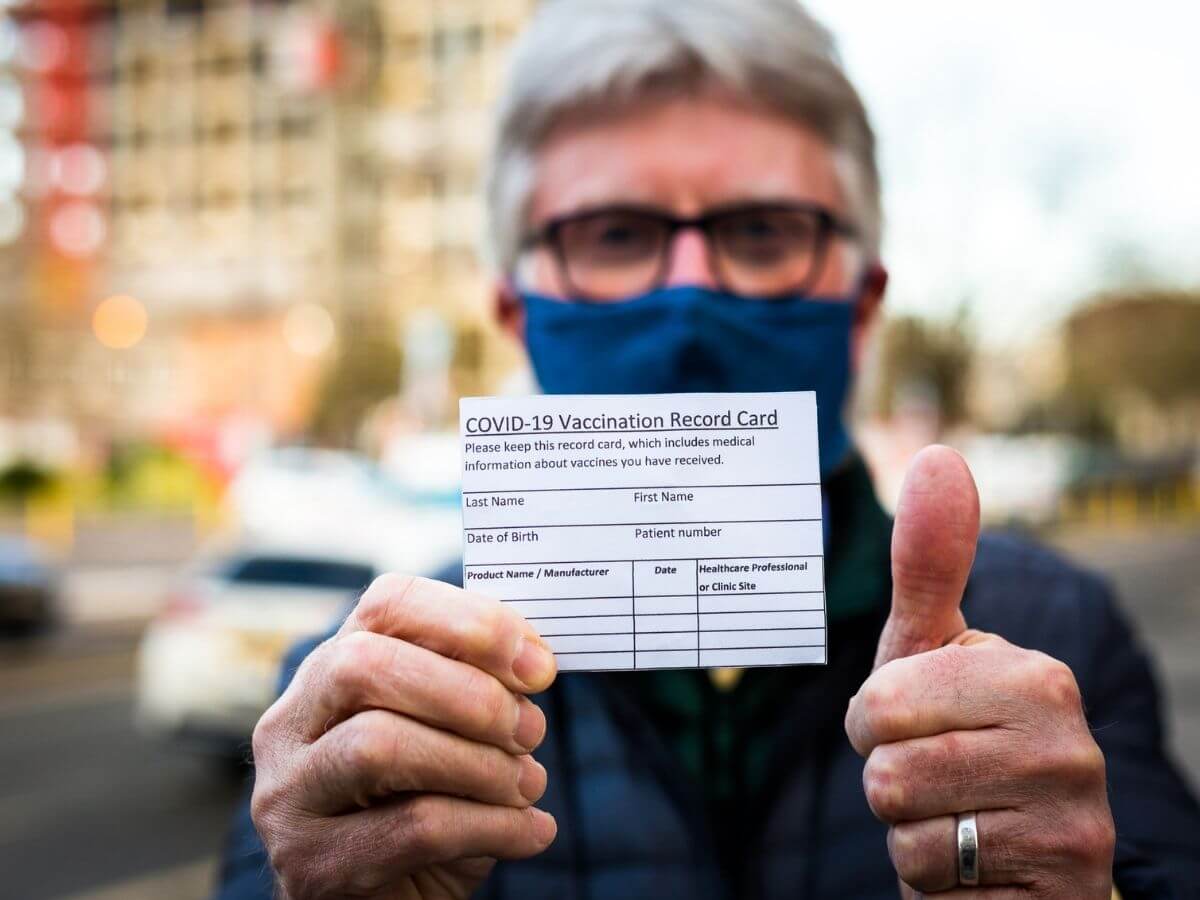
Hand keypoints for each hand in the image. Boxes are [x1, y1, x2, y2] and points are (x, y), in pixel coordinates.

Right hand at [250, 574, 558, 898]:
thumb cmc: (428, 801)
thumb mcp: (449, 733)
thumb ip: (474, 687)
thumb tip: (533, 661)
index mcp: (331, 668)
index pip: (386, 604)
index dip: (468, 620)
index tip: (537, 664)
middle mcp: (291, 723)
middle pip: (365, 666)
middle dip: (468, 693)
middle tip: (530, 729)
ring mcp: (290, 796)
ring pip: (379, 746)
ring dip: (478, 763)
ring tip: (528, 784)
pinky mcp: (313, 865)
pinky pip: (412, 828)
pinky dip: (492, 826)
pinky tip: (532, 830)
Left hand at [845, 446, 1114, 896]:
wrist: (1018, 853)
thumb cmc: (955, 735)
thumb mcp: (930, 652)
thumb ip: (930, 562)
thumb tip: (939, 455)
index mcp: (1034, 676)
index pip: (881, 702)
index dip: (874, 724)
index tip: (915, 723)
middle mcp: (1069, 745)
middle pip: (888, 769)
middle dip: (888, 777)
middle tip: (934, 775)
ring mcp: (1073, 824)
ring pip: (906, 830)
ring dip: (910, 831)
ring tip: (955, 816)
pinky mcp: (1059, 888)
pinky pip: (933, 884)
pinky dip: (934, 881)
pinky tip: (974, 865)